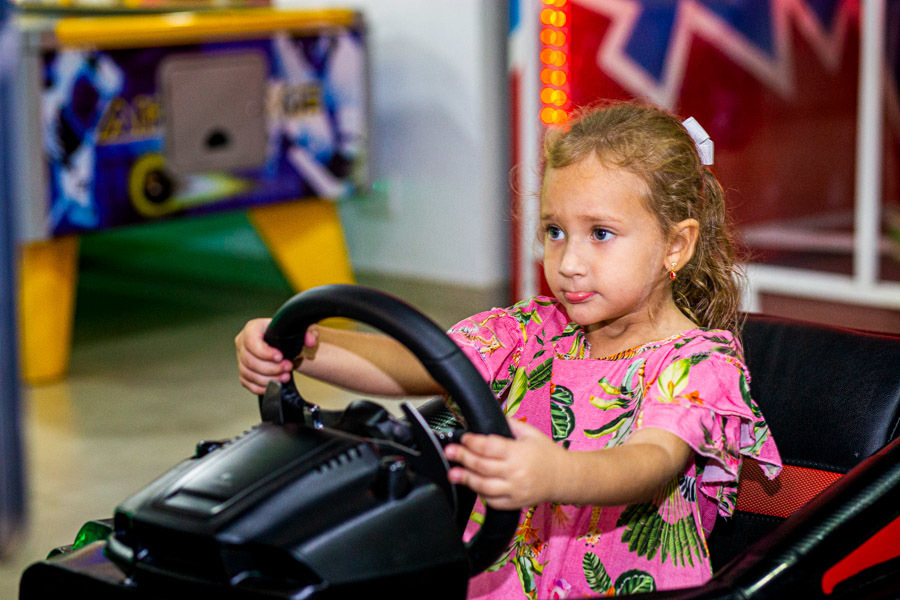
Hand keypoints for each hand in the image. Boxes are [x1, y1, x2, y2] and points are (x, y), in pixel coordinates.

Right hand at [235, 319, 319, 393]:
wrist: (284, 344)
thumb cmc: (287, 334)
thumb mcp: (301, 328)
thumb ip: (309, 331)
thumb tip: (310, 341)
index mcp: (252, 328)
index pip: (251, 342)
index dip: (265, 352)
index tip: (280, 357)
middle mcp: (243, 343)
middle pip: (249, 360)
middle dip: (271, 368)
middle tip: (288, 368)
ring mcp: (241, 358)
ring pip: (248, 373)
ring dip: (268, 379)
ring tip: (285, 377)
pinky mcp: (244, 372)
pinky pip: (247, 383)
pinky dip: (261, 387)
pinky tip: (275, 384)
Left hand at [444, 418, 565, 509]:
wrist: (564, 478)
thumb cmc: (546, 453)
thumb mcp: (530, 433)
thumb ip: (509, 423)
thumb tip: (488, 415)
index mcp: (518, 452)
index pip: (490, 446)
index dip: (473, 441)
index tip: (464, 437)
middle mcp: (516, 472)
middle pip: (483, 466)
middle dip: (463, 457)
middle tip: (449, 451)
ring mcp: (515, 490)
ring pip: (484, 486)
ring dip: (466, 479)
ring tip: (452, 473)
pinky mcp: (515, 503)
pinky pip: (493, 501)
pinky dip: (481, 494)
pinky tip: (472, 485)